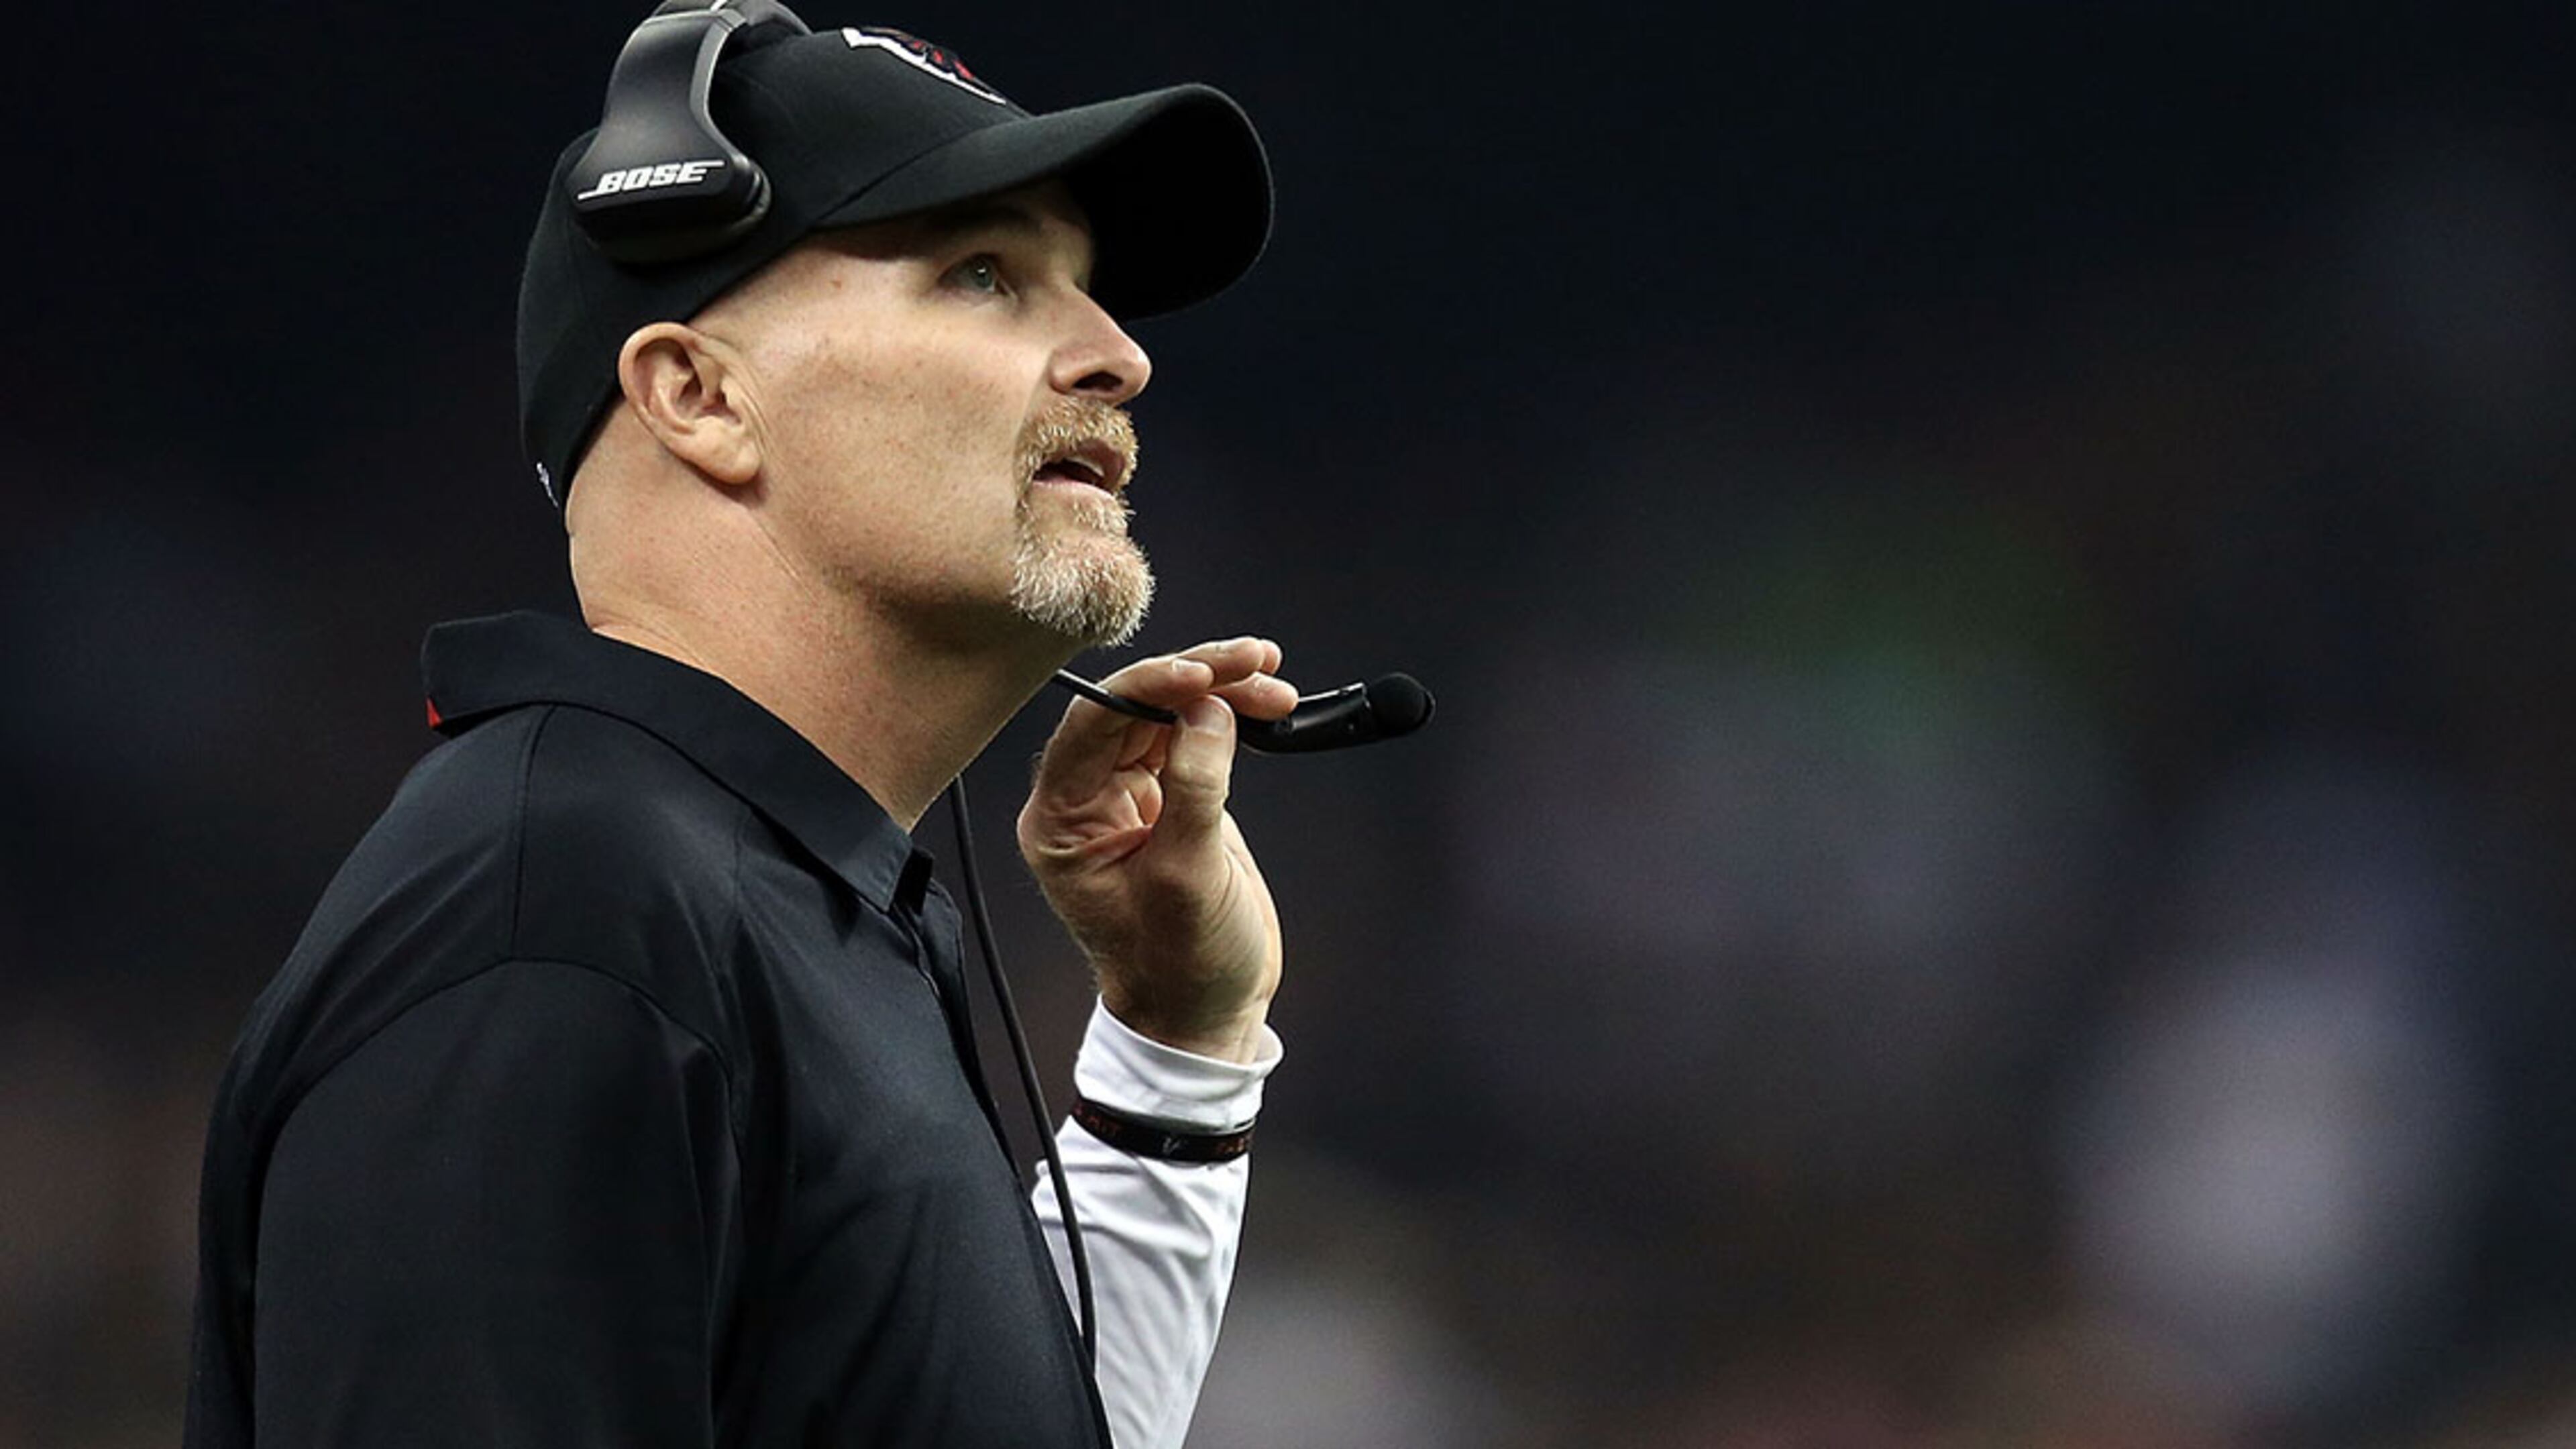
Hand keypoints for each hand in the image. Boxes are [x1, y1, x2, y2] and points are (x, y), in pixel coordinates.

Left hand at [1017, 638, 1297, 1062]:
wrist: (1207, 1013)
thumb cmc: (1181, 965)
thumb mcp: (1186, 877)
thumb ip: (1194, 788)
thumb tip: (1209, 711)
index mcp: (1060, 822)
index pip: (1093, 724)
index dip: (1148, 688)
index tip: (1203, 674)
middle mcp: (1084, 800)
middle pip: (1133, 708)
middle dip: (1196, 679)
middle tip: (1254, 663)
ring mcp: (1128, 796)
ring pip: (1168, 715)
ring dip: (1221, 692)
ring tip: (1272, 681)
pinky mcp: (1171, 798)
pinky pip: (1194, 738)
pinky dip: (1230, 717)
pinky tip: (1264, 702)